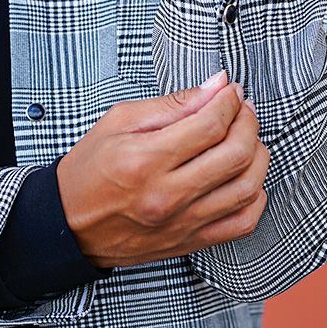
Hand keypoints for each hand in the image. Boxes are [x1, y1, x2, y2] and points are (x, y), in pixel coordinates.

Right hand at [57, 71, 269, 267]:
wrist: (68, 224)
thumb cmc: (90, 169)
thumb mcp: (120, 121)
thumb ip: (173, 104)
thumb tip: (216, 86)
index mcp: (145, 160)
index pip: (210, 125)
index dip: (229, 101)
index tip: (230, 90)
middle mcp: (167, 195)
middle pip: (235, 154)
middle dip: (248, 122)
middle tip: (242, 108)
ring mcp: (182, 223)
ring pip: (246, 188)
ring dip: (257, 155)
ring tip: (246, 137)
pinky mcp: (189, 241)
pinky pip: (242, 223)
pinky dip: (255, 196)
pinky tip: (246, 176)